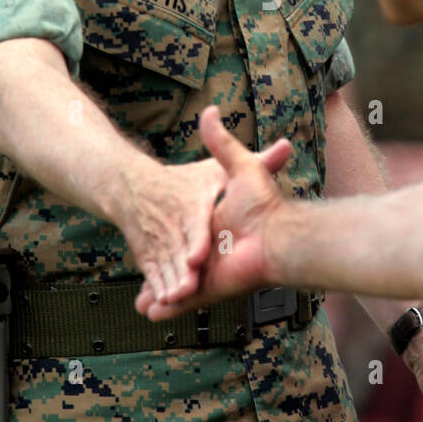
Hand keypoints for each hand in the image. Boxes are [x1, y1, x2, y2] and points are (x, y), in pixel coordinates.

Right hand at [135, 105, 292, 318]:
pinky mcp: (204, 287)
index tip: (169, 240)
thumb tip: (211, 109)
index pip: (190, 229)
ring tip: (144, 303)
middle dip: (168, 272)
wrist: (278, 239)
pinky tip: (151, 312)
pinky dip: (165, 306)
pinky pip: (179, 298)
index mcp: (206, 219)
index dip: (182, 238)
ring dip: (161, 291)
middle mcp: (204, 246)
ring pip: (175, 280)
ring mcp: (202, 269)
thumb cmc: (257, 203)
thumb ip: (224, 142)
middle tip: (155, 284)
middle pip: (179, 260)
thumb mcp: (238, 168)